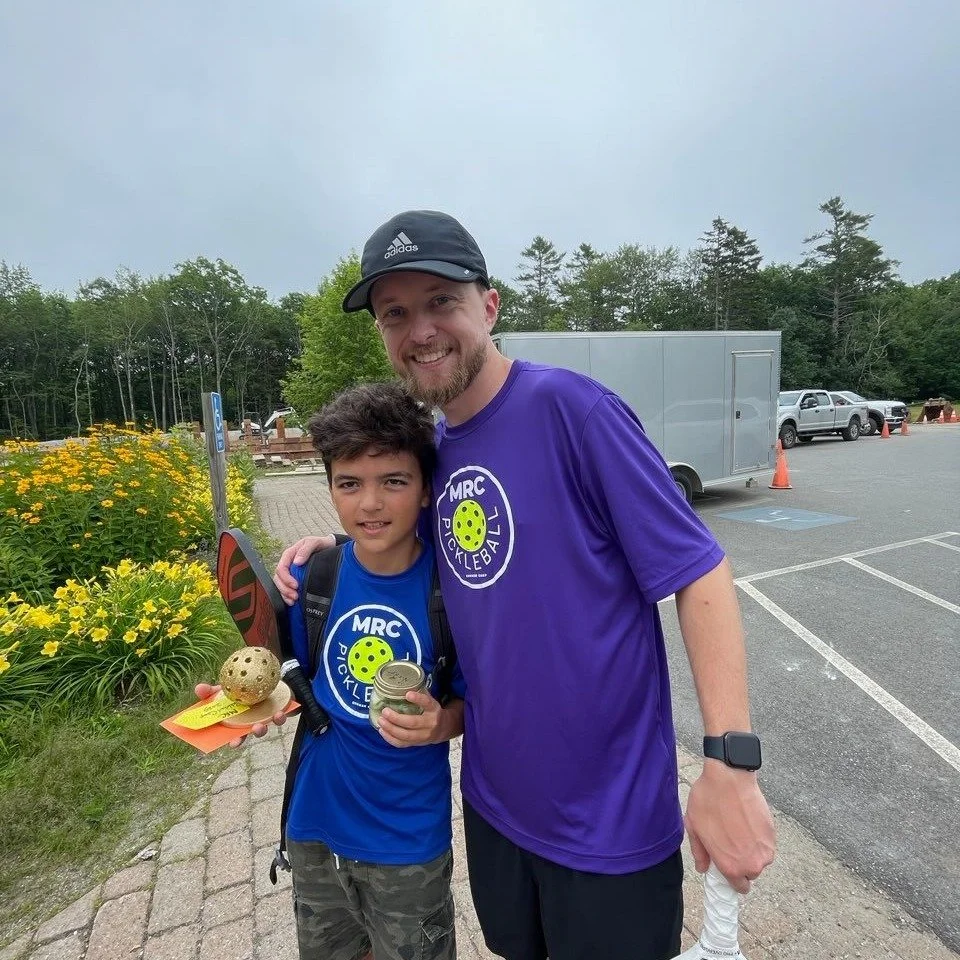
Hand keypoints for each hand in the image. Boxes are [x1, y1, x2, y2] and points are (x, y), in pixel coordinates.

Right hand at [194, 683, 288, 747]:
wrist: (268, 679)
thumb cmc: (243, 688)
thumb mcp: (226, 687)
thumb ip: (212, 690)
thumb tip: (198, 689)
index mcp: (235, 721)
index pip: (230, 735)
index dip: (230, 740)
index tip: (230, 743)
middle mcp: (249, 723)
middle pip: (244, 736)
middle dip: (240, 739)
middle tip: (236, 741)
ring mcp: (263, 719)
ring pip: (262, 729)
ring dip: (260, 730)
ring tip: (258, 727)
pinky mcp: (278, 712)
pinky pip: (280, 718)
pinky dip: (279, 717)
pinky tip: (278, 713)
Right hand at [273, 535, 336, 604]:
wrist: (329, 547)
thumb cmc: (321, 544)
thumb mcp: (314, 542)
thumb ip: (305, 550)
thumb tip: (296, 562)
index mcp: (289, 555)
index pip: (281, 568)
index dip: (286, 578)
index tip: (296, 585)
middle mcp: (288, 564)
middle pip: (278, 579)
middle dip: (285, 589)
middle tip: (295, 596)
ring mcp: (290, 572)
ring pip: (280, 585)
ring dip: (285, 594)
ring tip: (294, 600)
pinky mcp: (294, 579)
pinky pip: (285, 589)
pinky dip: (287, 596)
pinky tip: (292, 602)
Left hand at [377, 690, 458, 747]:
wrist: (443, 729)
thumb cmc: (432, 712)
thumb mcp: (431, 702)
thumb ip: (420, 695)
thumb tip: (401, 684)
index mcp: (434, 710)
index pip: (427, 703)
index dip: (418, 699)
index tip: (408, 694)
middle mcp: (430, 724)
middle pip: (412, 723)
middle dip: (396, 718)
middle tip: (385, 711)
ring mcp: (423, 736)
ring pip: (405, 735)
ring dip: (391, 728)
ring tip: (380, 720)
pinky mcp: (417, 743)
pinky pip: (402, 744)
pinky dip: (390, 738)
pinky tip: (382, 731)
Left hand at [684, 760, 775, 893]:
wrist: (729, 778)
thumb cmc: (708, 801)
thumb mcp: (694, 828)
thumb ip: (700, 853)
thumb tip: (703, 868)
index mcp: (731, 867)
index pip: (740, 887)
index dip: (733, 879)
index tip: (727, 868)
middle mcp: (752, 863)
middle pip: (750, 872)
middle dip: (741, 862)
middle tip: (729, 842)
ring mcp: (765, 849)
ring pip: (760, 858)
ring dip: (751, 849)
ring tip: (736, 828)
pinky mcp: (773, 834)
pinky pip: (765, 844)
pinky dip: (758, 837)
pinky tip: (745, 820)